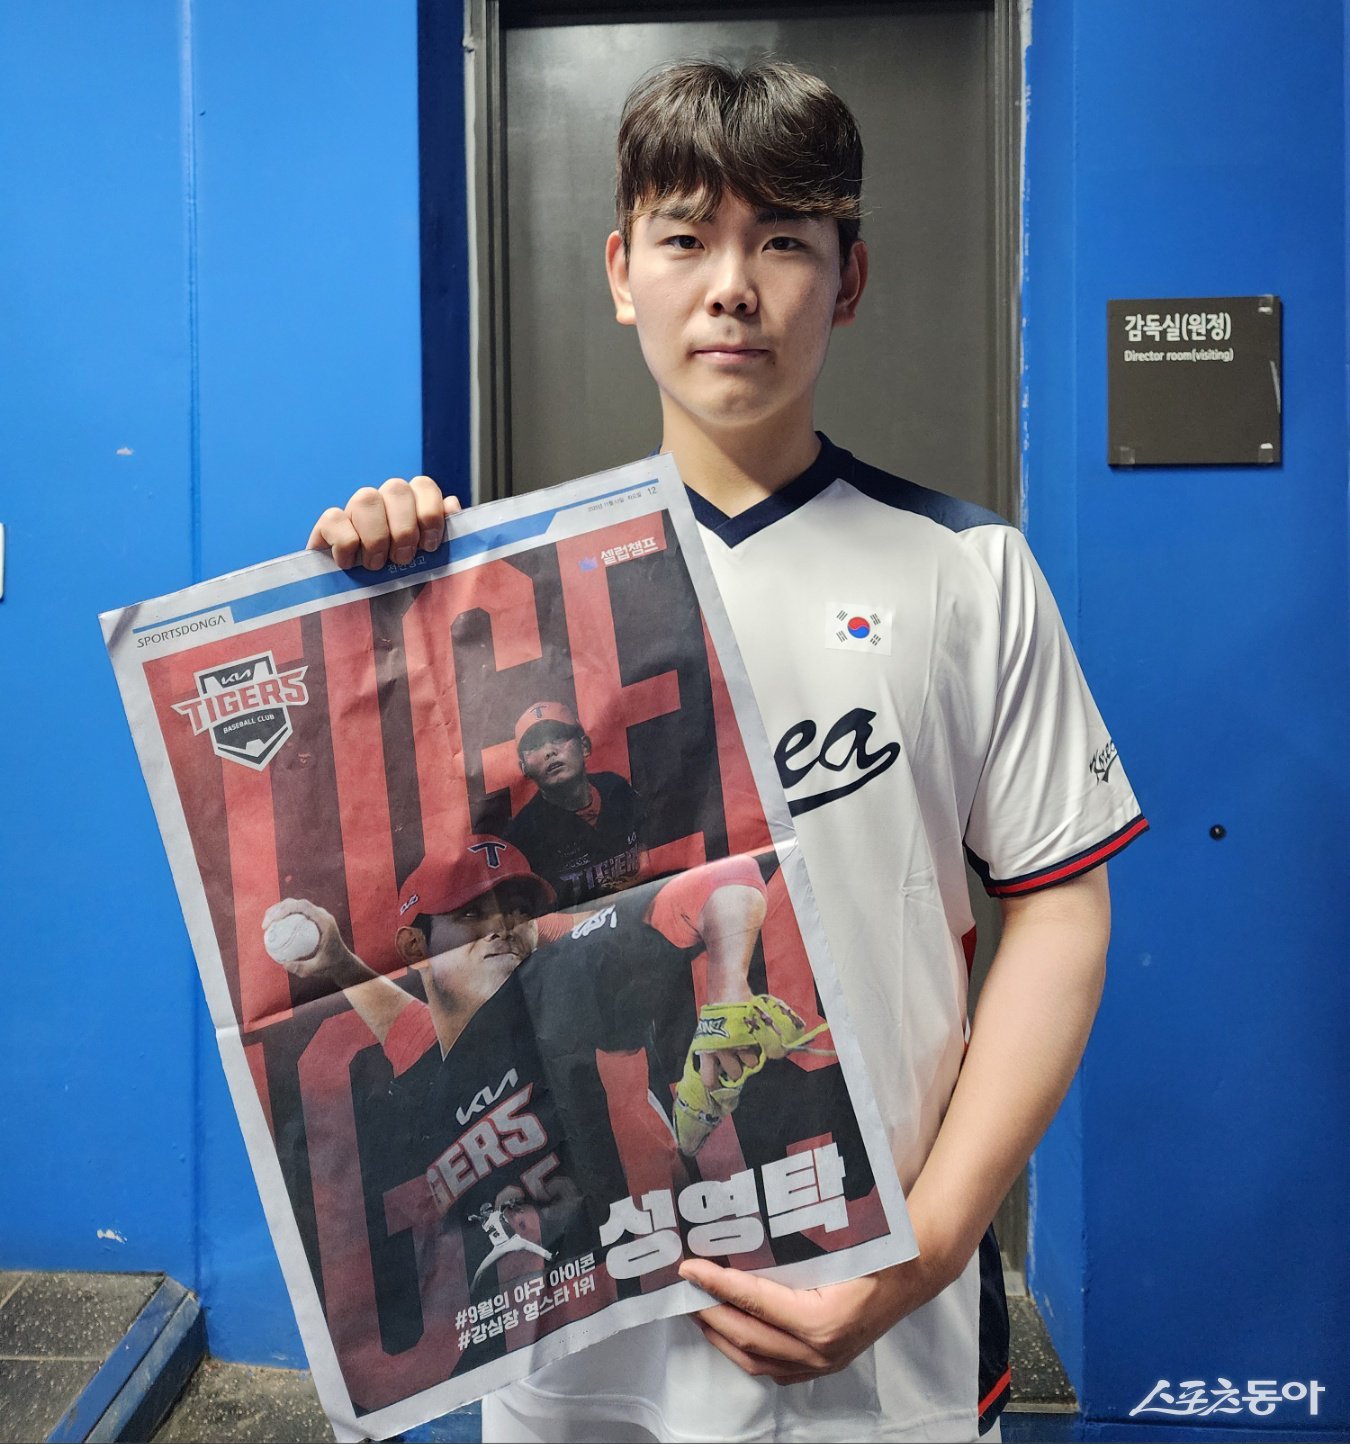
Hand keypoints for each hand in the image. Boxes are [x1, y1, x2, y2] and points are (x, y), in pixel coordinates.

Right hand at [261, 898, 346, 979]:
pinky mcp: (312, 920)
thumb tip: (284, 964)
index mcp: (324, 921)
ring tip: (265, 925)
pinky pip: (296, 914)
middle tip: (265, 925)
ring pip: (295, 906)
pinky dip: (283, 917)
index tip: (272, 921)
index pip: (303, 906)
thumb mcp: (318, 968)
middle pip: (296, 903)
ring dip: (278, 911)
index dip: (285, 909)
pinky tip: (273, 928)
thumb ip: (303, 968)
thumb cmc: (332, 965)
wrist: (342, 963)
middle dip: (277, 910)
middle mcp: (321, 914)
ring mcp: (317, 916)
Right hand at [307, 475, 461, 570]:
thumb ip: (445, 534)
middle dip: (404, 528)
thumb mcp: (429, 561)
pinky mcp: (327, 526)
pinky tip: (350, 565)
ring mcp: (353, 510)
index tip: (429, 546)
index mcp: (410, 504)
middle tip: (403, 559)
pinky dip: (346, 544)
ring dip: (376, 536)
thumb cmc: (400, 580)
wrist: (360, 610)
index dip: (430, 512)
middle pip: (396, 488)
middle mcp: (382, 500)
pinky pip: (334, 518)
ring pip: (366, 499)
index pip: (423, 485)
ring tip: (377, 566)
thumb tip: (451, 505)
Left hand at [677, 1251, 949, 1385]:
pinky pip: (773, 1369)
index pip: (754, 1301)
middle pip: (747, 1337)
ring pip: (755, 1361)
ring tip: (698, 1308)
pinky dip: (745, 1351)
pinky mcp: (822, 1367)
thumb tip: (739, 1234)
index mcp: (821, 1320)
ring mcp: (821, 1365)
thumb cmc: (875, 1253)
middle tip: (684, 1289)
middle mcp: (818, 1351)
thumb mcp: (834, 1245)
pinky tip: (730, 1329)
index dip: (716, 1283)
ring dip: (721, 1336)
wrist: (911, 1278)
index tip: (688, 1267)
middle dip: (708, 1312)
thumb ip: (787, 1248)